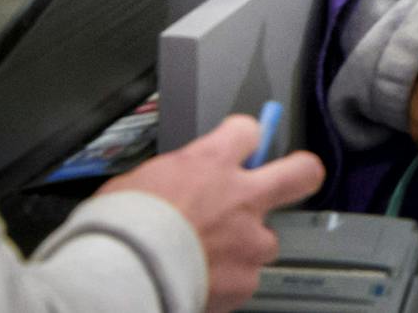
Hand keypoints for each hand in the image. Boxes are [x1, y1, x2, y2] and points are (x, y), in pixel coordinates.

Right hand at [101, 114, 325, 312]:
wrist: (118, 276)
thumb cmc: (117, 228)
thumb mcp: (137, 182)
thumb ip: (173, 178)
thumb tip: (178, 184)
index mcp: (211, 162)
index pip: (248, 131)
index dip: (244, 140)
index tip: (240, 147)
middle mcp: (241, 197)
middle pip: (300, 173)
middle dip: (300, 174)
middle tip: (291, 181)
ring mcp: (248, 240)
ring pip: (267, 240)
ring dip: (246, 247)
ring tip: (214, 260)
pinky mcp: (245, 280)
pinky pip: (245, 280)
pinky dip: (228, 284)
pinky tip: (203, 284)